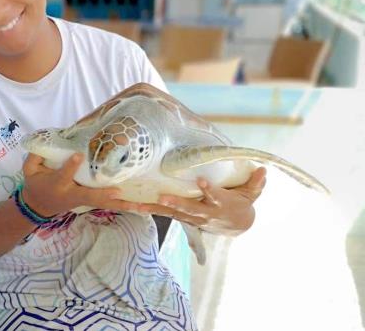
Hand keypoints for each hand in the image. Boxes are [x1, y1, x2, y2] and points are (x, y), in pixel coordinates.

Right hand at [22, 153, 141, 216]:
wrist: (38, 206)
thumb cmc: (36, 184)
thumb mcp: (29, 170)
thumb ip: (34, 157)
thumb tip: (44, 142)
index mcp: (57, 185)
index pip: (64, 175)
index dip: (70, 166)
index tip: (79, 155)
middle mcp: (72, 194)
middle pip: (89, 197)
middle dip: (103, 195)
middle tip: (118, 192)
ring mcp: (82, 201)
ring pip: (103, 204)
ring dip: (121, 205)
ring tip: (141, 206)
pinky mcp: (90, 202)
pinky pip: (108, 205)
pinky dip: (124, 206)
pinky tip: (141, 207)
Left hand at [137, 167, 266, 235]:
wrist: (236, 226)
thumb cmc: (241, 203)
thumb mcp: (251, 194)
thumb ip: (255, 183)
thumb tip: (264, 168)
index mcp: (221, 204)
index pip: (215, 196)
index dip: (209, 190)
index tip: (202, 181)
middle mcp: (205, 213)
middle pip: (190, 209)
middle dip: (177, 204)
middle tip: (163, 198)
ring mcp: (191, 217)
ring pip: (171, 214)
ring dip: (154, 209)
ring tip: (137, 205)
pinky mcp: (181, 217)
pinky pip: (163, 214)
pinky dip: (147, 210)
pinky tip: (131, 206)